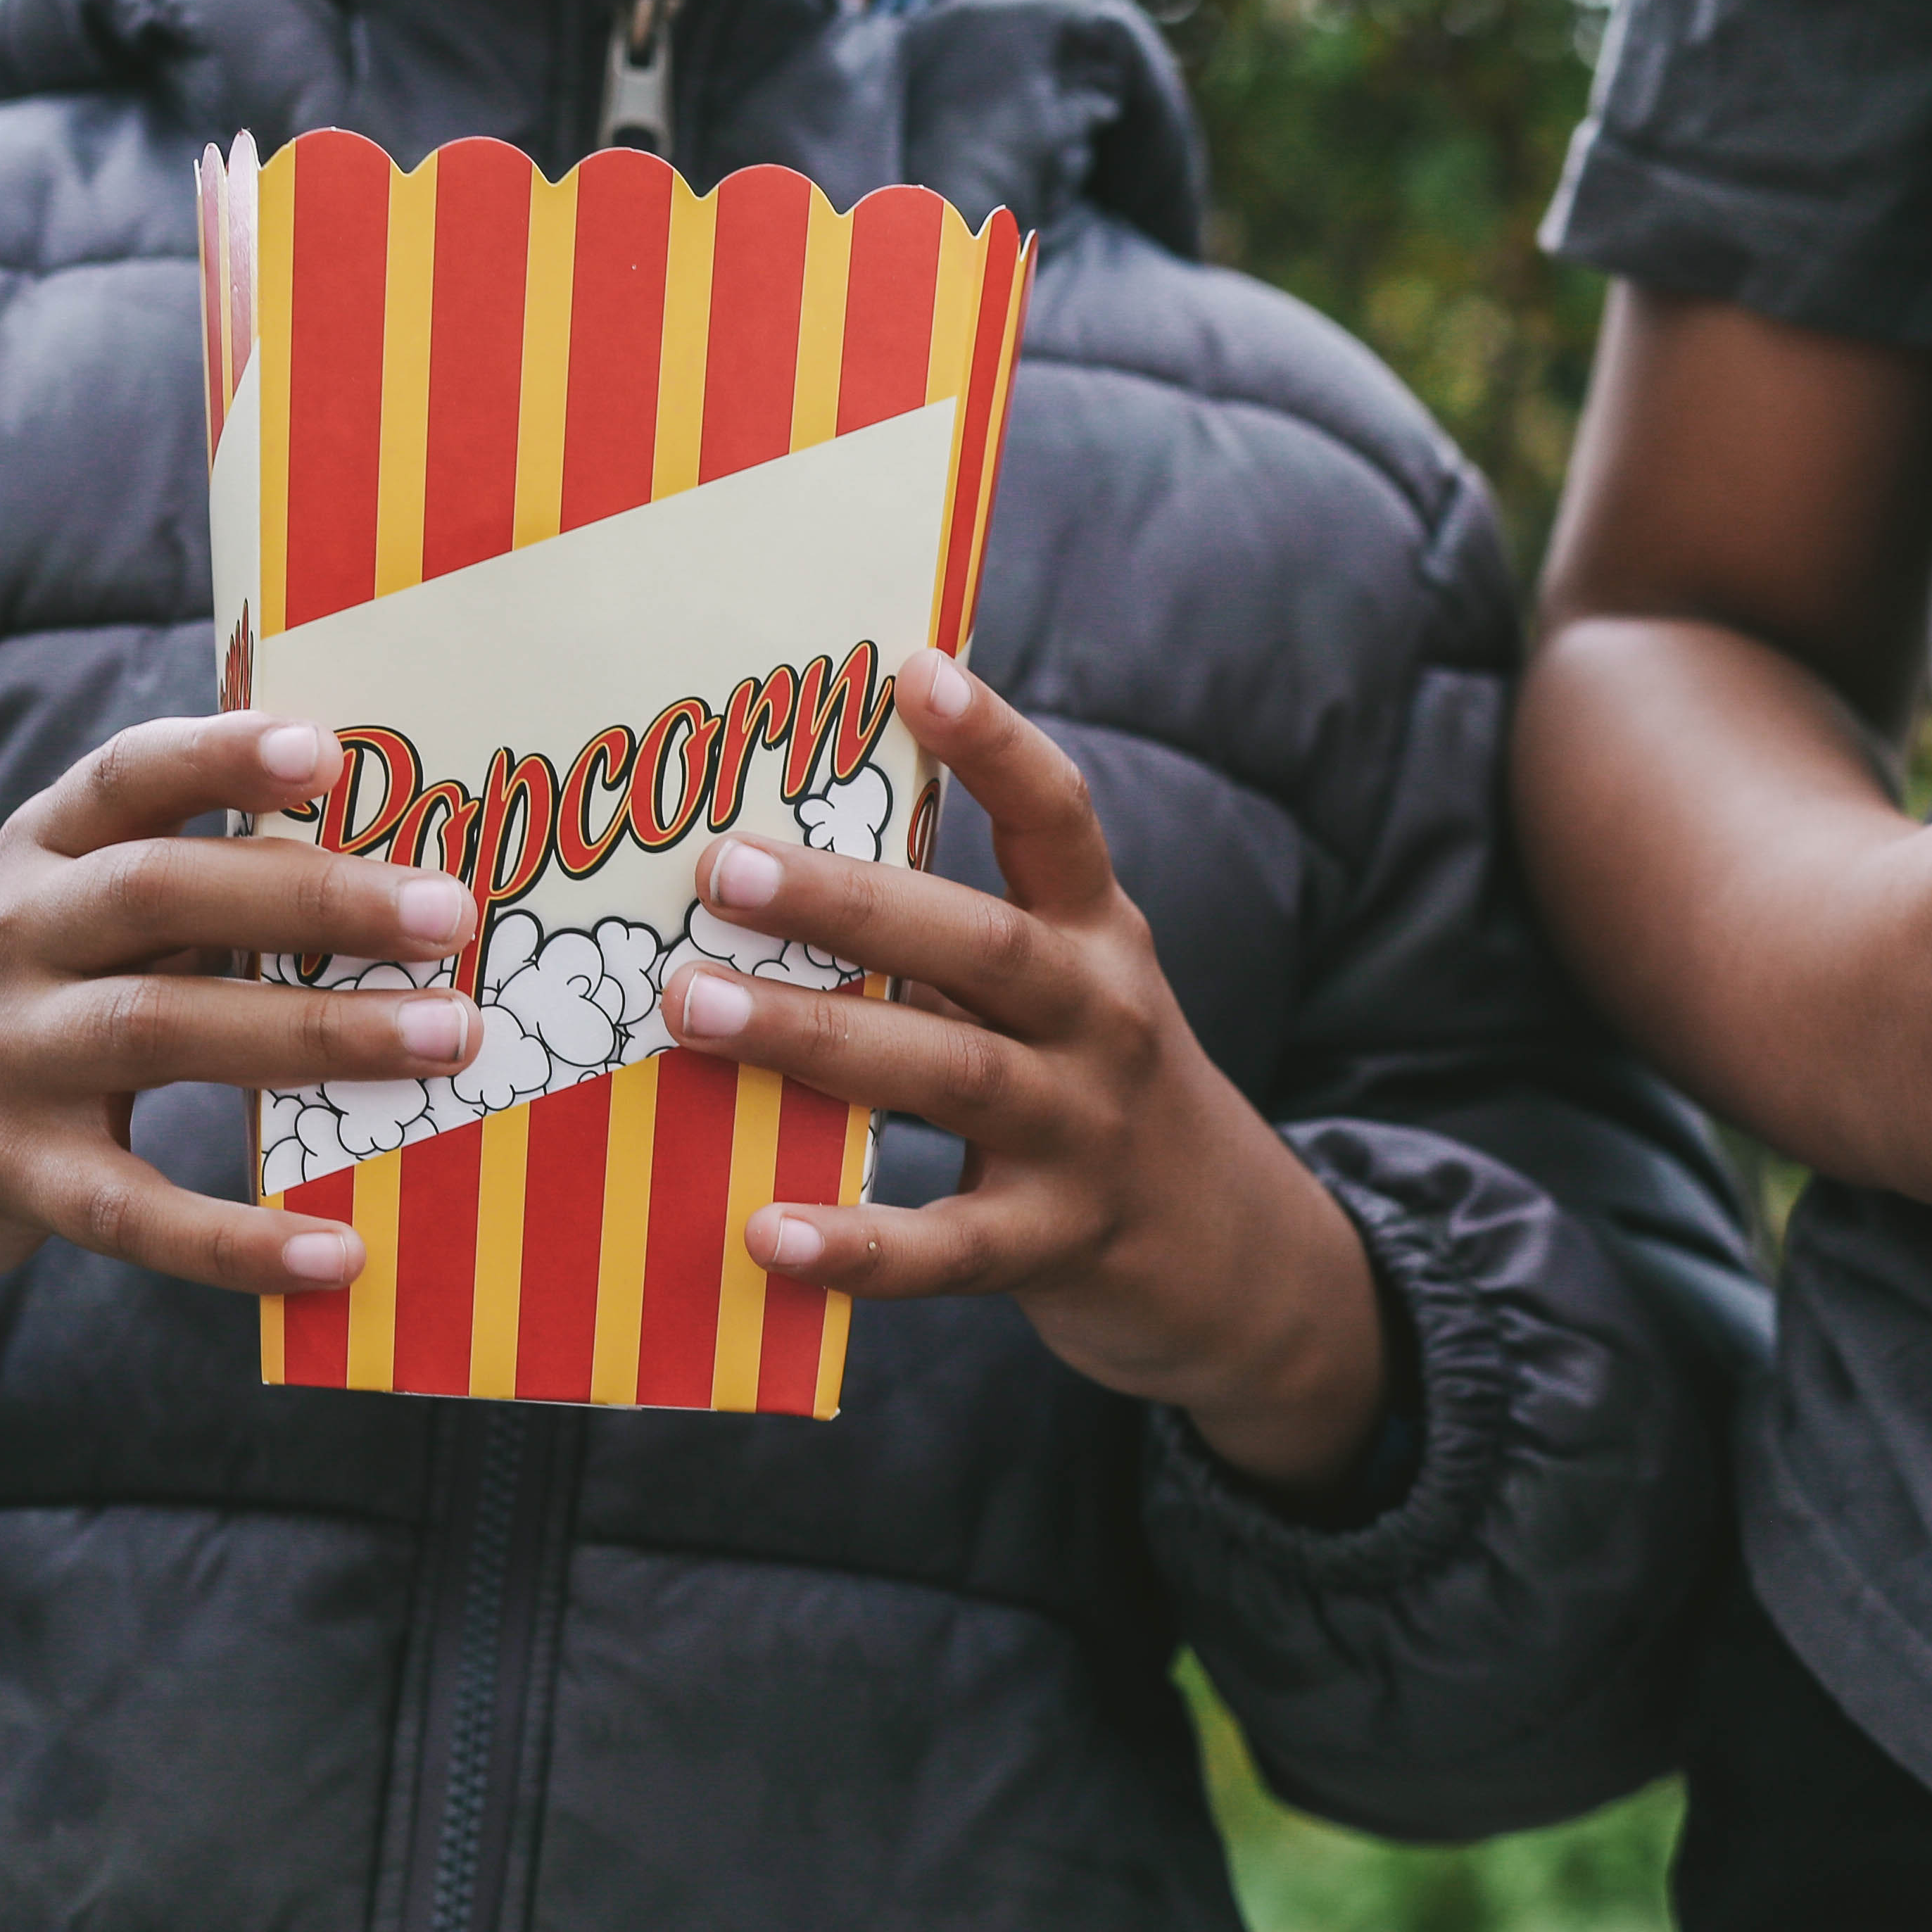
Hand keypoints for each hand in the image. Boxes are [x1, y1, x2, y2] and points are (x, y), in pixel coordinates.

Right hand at [0, 711, 482, 1498]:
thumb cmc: (33, 998)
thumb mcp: (84, 916)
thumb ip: (205, 888)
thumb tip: (403, 880)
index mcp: (49, 854)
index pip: (128, 776)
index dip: (220, 756)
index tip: (324, 751)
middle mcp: (17, 936)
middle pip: (162, 893)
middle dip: (314, 898)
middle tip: (450, 913)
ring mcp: (10, 1053)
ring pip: (162, 1028)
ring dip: (315, 1033)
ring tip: (445, 1039)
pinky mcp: (13, 1171)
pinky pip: (133, 1208)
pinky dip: (236, 1238)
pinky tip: (337, 1253)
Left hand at [651, 651, 1393, 1496]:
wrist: (1238, 1260)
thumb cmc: (1100, 1096)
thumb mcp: (1069, 993)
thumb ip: (958, 934)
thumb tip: (785, 846)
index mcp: (1098, 940)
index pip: (1058, 821)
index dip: (993, 744)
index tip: (913, 671)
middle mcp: (1102, 1022)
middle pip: (982, 944)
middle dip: (848, 902)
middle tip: (721, 866)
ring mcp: (1085, 1135)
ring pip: (950, 1075)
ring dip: (814, 1037)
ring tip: (693, 1007)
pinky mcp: (1057, 1244)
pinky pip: (950, 1246)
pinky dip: (859, 1243)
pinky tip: (766, 1232)